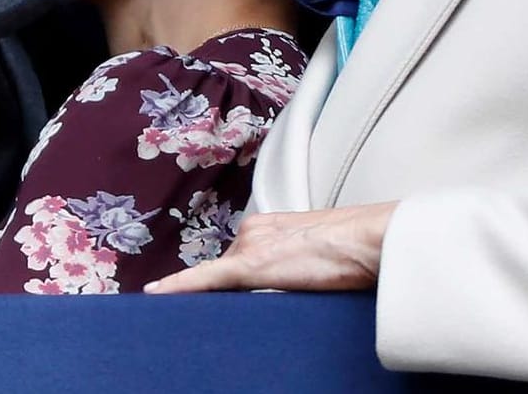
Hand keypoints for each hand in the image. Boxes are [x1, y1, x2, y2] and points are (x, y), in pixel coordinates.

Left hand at [144, 203, 397, 293]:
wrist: (373, 241)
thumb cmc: (357, 249)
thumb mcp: (318, 253)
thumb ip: (293, 263)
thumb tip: (290, 283)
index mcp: (267, 225)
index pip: (240, 258)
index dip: (237, 282)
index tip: (230, 294)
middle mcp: (252, 230)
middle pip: (228, 271)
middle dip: (238, 291)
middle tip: (268, 300)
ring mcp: (250, 247)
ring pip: (224, 281)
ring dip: (233, 298)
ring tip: (269, 302)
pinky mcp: (251, 266)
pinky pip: (205, 280)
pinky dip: (179, 287)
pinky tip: (154, 296)